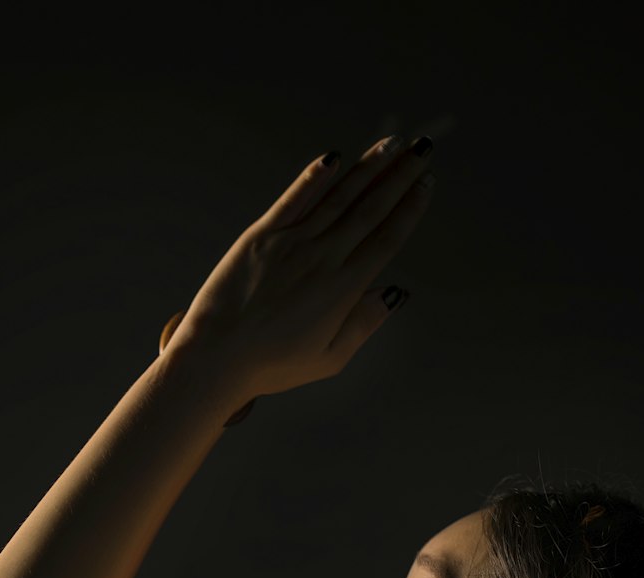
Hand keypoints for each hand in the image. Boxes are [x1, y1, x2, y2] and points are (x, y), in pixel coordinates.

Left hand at [166, 133, 436, 400]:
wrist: (217, 356)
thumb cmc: (273, 365)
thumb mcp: (329, 358)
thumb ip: (364, 323)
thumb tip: (395, 293)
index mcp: (344, 289)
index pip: (387, 239)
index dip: (410, 209)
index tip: (427, 184)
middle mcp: (323, 258)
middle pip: (371, 208)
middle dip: (400, 176)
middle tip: (422, 149)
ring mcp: (292, 242)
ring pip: (339, 197)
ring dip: (368, 167)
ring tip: (391, 144)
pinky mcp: (262, 235)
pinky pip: (295, 198)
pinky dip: (315, 177)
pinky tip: (333, 158)